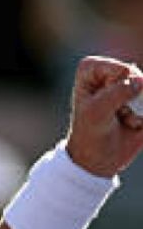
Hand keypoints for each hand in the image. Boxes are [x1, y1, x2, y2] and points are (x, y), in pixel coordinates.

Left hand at [65, 55, 142, 176]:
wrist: (99, 159)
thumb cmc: (90, 132)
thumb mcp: (96, 113)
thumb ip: (117, 93)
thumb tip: (141, 80)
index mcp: (92, 69)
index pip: (120, 69)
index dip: (114, 89)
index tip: (99, 103)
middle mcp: (113, 72)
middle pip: (139, 78)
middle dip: (130, 100)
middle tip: (115, 113)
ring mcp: (131, 85)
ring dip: (140, 110)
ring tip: (123, 118)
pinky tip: (133, 125)